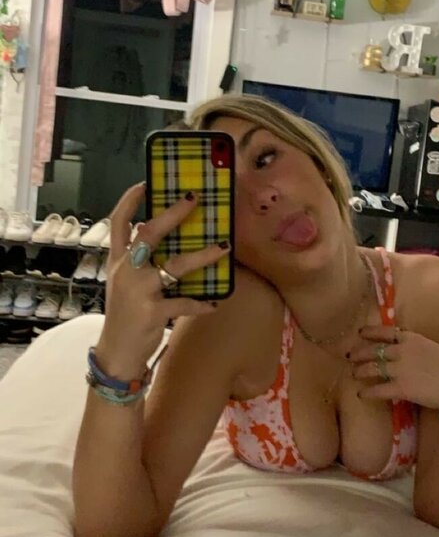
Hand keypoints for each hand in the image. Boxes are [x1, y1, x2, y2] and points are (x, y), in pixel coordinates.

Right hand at [96, 183, 230, 379]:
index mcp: (117, 261)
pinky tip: (215, 302)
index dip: (130, 201)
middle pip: (147, 234)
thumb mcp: (123, 283)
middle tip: (193, 199)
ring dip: (202, 255)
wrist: (116, 353)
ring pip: (174, 266)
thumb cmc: (125, 314)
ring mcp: (139, 291)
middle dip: (171, 214)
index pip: (118, 222)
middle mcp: (126, 271)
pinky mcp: (152, 312)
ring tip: (224, 247)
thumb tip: (165, 239)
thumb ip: (137, 261)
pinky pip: (184, 303)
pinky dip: (201, 303)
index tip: (145, 183)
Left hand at [349, 325, 438, 413]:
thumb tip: (413, 352)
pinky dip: (367, 392)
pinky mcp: (400, 388)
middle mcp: (402, 351)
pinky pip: (377, 390)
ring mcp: (399, 369)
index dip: (371, 332)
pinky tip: (361, 394)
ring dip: (361, 371)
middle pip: (374, 350)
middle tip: (351, 357)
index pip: (386, 331)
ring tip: (354, 374)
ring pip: (372, 368)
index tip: (360, 332)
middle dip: (360, 353)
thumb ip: (420, 348)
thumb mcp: (436, 348)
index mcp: (413, 338)